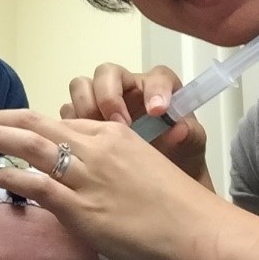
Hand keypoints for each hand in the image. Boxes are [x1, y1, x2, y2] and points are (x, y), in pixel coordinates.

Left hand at [0, 110, 233, 259]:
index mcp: (112, 133)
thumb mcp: (140, 169)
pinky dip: (9, 176)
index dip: (27, 122)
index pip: (59, 121)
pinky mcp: (80, 207)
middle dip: (0, 120)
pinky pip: (34, 184)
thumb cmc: (177, 207)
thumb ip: (107, 166)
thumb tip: (77, 177)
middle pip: (36, 123)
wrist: (198, 230)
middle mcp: (95, 146)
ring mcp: (86, 176)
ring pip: (29, 146)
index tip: (8, 126)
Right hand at [62, 63, 209, 186]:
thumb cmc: (177, 159)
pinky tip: (83, 146)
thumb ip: (189, 136)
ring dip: (85, 108)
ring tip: (97, 136)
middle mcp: (127, 90)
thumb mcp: (190, 149)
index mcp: (157, 88)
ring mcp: (100, 104)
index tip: (157, 112)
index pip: (155, 77)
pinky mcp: (82, 122)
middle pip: (106, 73)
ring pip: (81, 88)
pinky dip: (71, 127)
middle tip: (118, 124)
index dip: (155, 90)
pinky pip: (67, 115)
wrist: (160, 187)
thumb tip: (178, 129)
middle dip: (108, 95)